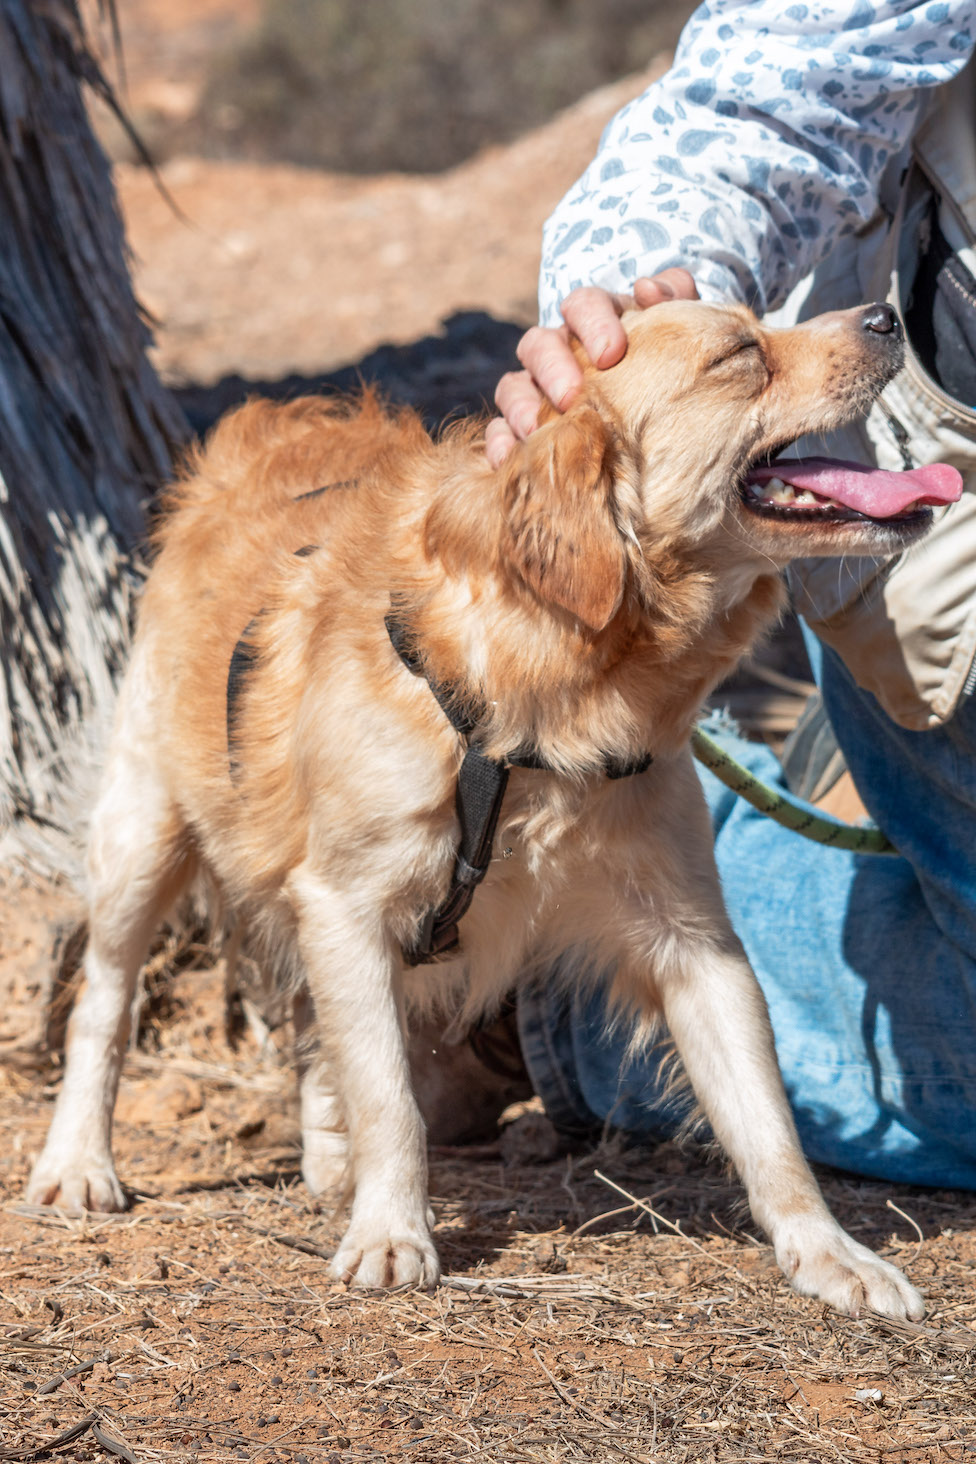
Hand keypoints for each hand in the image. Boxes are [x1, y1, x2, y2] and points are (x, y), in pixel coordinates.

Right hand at [486, 268, 698, 466]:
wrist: (660, 403)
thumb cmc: (667, 360)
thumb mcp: (679, 324)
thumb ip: (674, 295)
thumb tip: (648, 290)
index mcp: (594, 319)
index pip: (582, 304)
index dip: (592, 323)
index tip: (611, 353)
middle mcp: (558, 349)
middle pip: (539, 344)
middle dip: (552, 369)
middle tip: (572, 397)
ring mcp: (536, 389)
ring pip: (513, 387)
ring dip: (521, 407)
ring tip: (535, 429)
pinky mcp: (522, 427)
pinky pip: (499, 431)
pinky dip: (501, 443)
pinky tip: (510, 460)